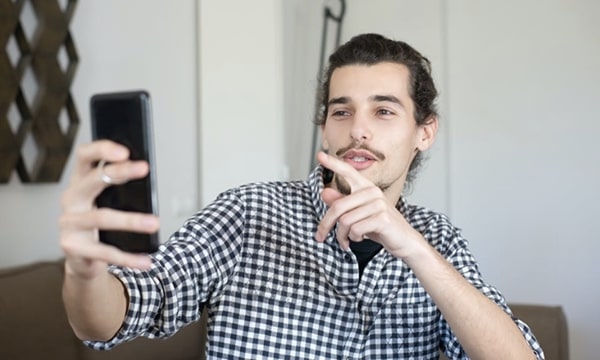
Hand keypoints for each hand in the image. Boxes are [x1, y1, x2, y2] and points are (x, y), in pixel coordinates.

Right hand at [59, 140, 157, 279]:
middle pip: (93, 180)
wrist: (83, 259)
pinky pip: (104, 252)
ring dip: (131, 220)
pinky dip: (128, 258)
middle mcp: (71, 199)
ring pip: (102, 217)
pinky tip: (145, 261)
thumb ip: (121, 189)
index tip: (125, 150)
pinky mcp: (72, 247)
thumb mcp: (109, 202)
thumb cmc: (100, 224)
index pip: (85, 156)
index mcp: (80, 182)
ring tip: (155, 223)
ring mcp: (69, 223)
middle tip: (144, 168)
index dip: (102, 150)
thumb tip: (147, 174)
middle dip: (119, 172)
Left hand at [314, 151, 422, 257]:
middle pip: (338, 207)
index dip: (333, 164)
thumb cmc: (379, 226)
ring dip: (342, 235)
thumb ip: (341, 203)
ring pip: (345, 221)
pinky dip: (353, 238)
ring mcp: (379, 204)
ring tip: (347, 240)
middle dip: (326, 225)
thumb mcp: (357, 214)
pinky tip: (359, 238)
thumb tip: (323, 192)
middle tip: (320, 236)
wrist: (404, 240)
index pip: (348, 172)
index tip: (320, 155)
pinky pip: (356, 229)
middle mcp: (373, 192)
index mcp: (366, 187)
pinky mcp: (382, 218)